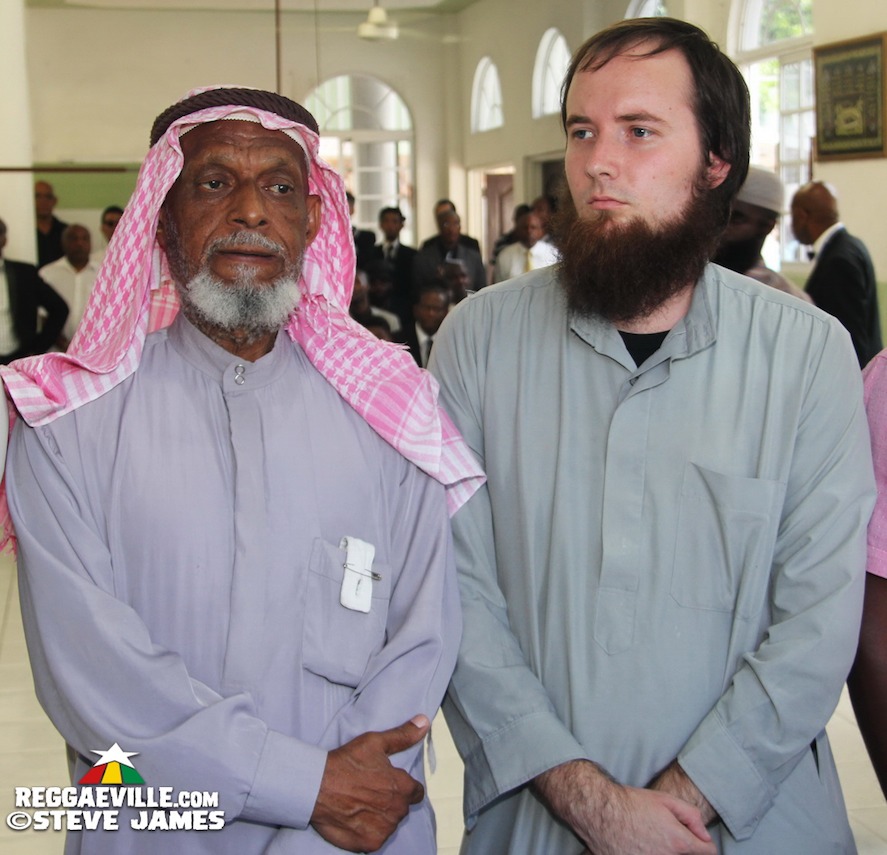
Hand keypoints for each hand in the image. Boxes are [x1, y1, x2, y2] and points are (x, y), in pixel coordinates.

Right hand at [310, 715, 428, 852]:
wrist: (316, 787)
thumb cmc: (346, 763)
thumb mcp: (375, 742)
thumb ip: (403, 735)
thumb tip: (424, 722)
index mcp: (402, 787)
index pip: (416, 792)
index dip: (404, 786)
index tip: (389, 783)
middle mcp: (397, 811)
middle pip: (401, 808)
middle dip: (391, 800)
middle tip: (370, 791)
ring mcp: (384, 829)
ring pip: (389, 823)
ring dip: (380, 816)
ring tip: (361, 803)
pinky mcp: (370, 844)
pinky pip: (376, 838)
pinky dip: (368, 831)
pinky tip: (355, 818)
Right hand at [534, 760, 715, 854]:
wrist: (599, 811)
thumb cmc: (631, 803)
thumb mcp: (665, 800)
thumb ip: (692, 816)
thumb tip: (705, 835)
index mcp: (678, 842)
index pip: (708, 852)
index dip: (704, 844)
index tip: (696, 839)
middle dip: (682, 848)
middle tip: (668, 836)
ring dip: (664, 851)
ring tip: (650, 839)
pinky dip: (647, 853)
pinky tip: (639, 845)